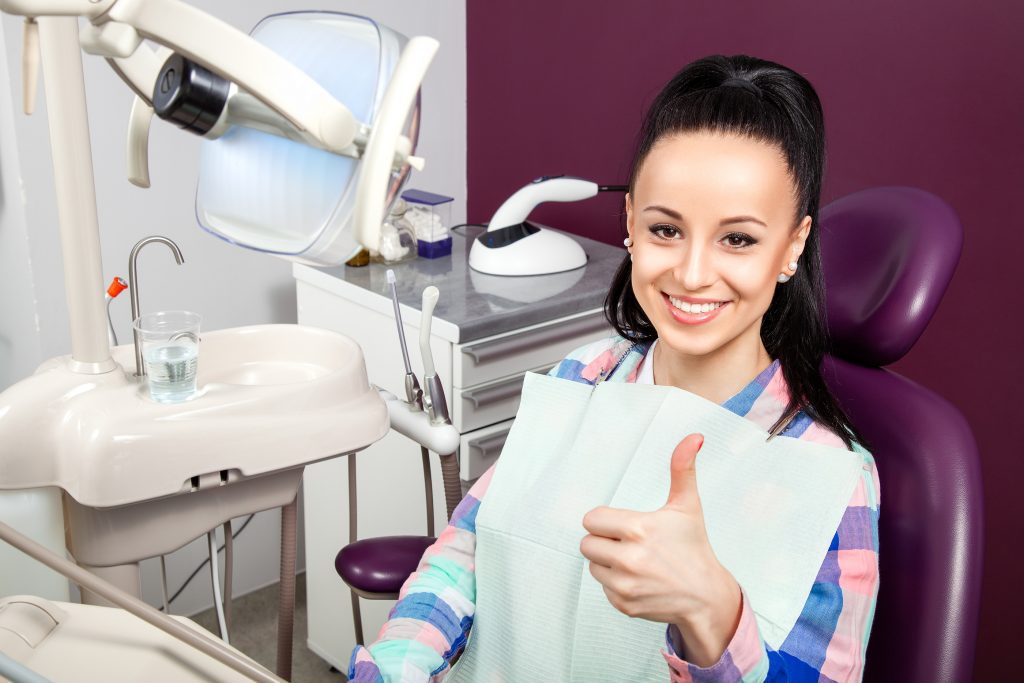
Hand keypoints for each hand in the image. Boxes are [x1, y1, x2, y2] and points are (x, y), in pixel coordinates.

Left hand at [579, 433, 740, 664]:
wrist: (706, 596)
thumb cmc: (694, 547)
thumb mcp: (687, 506)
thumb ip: (683, 469)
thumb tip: (693, 437)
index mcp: (639, 529)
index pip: (592, 519)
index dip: (606, 520)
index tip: (624, 525)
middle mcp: (629, 559)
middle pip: (587, 543)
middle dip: (604, 540)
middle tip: (629, 543)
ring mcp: (625, 584)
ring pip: (592, 565)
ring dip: (607, 562)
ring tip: (634, 561)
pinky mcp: (623, 604)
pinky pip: (602, 587)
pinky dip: (615, 583)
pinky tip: (638, 579)